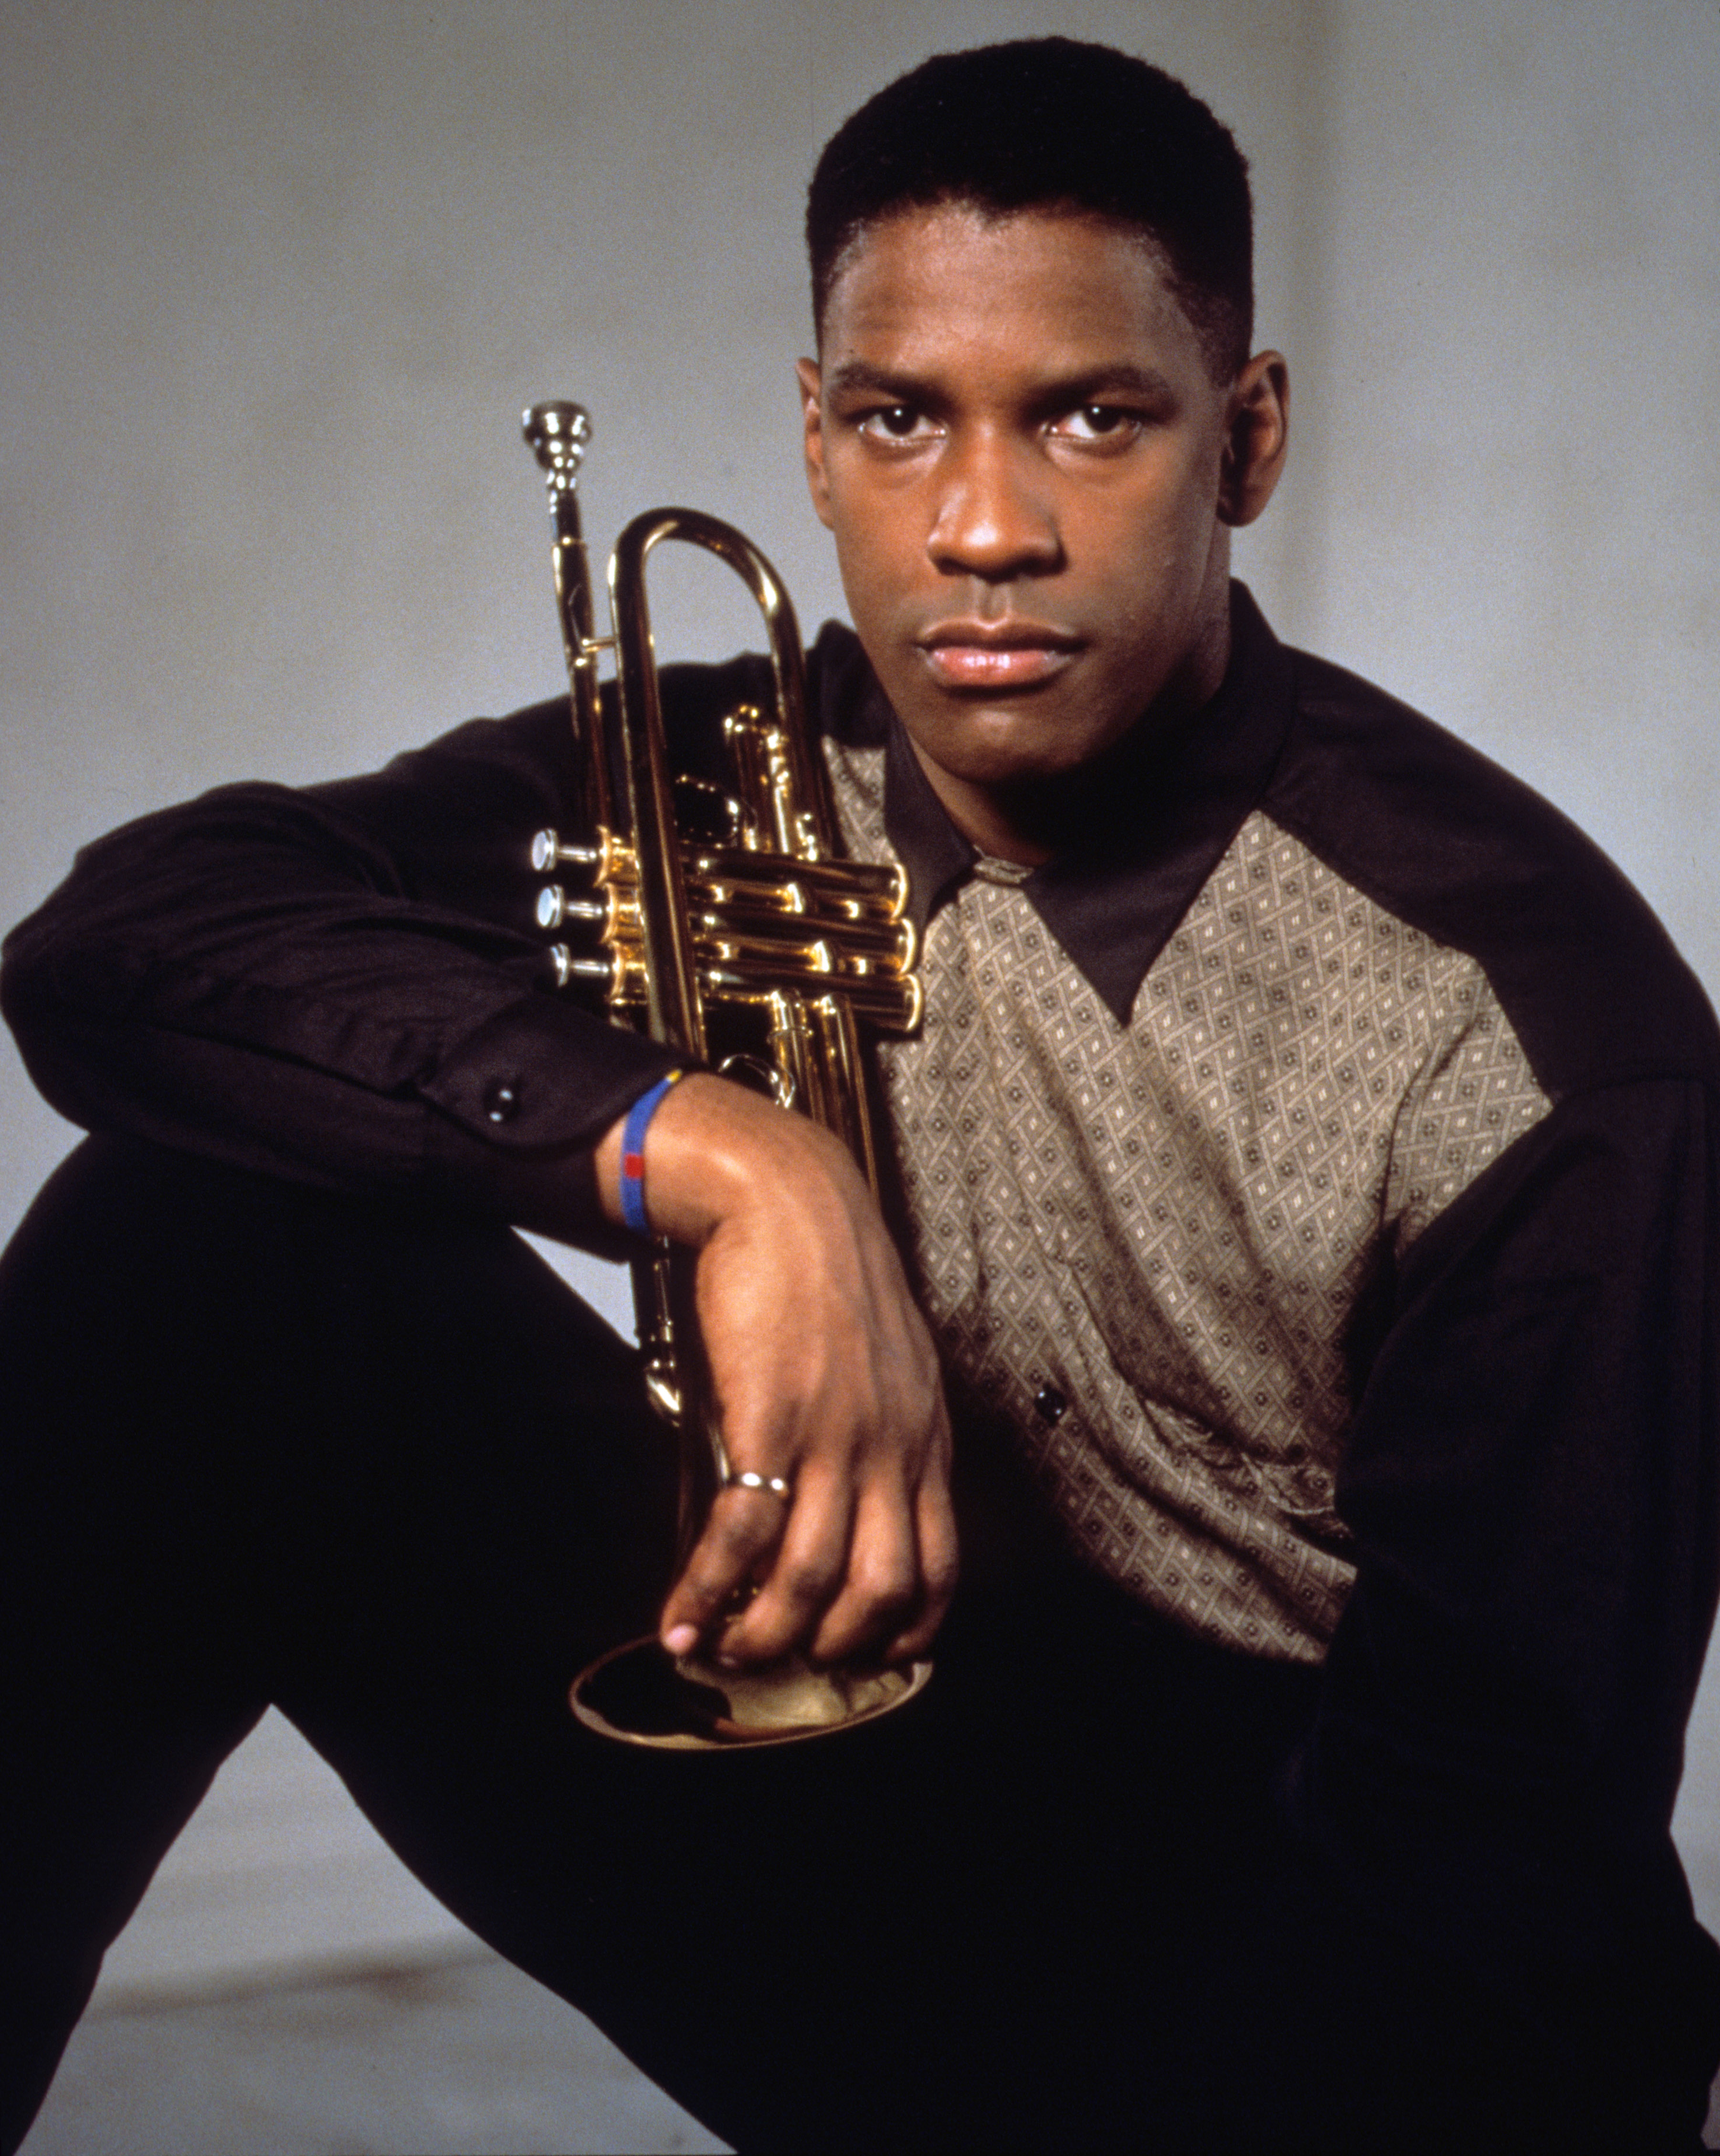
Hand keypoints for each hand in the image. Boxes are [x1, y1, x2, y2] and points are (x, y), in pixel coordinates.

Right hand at [595, 1072, 955, 1668]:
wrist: (786, 1199)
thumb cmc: (825, 1276)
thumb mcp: (881, 1363)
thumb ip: (873, 1435)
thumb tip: (838, 1504)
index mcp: (924, 1436)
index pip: (940, 1566)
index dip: (905, 1631)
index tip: (865, 1658)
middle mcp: (891, 1447)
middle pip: (881, 1591)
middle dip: (828, 1649)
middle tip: (779, 1664)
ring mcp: (834, 1437)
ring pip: (808, 1578)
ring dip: (761, 1636)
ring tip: (720, 1653)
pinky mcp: (770, 1419)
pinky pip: (741, 1533)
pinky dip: (707, 1589)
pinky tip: (681, 1615)